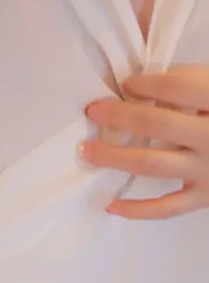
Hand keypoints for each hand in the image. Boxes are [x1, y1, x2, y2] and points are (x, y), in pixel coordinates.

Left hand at [80, 66, 208, 218]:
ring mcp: (207, 170)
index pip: (178, 86)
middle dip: (119, 115)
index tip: (127, 83)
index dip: (147, 83)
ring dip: (114, 156)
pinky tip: (110, 205)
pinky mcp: (204, 197)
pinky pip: (166, 207)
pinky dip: (136, 210)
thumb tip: (143, 71)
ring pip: (151, 163)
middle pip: (156, 122)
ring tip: (87, 150)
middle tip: (93, 110)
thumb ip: (191, 78)